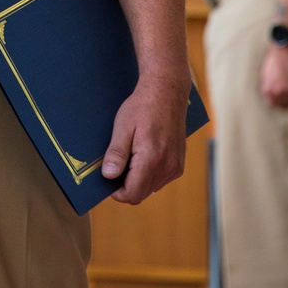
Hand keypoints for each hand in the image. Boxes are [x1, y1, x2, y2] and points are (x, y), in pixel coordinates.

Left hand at [101, 73, 188, 204]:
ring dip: (137, 179)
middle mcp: (167, 167)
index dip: (117, 192)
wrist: (167, 93)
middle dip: (126, 184)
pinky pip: (159, 180)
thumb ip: (117, 153)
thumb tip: (108, 176)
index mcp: (152, 159)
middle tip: (117, 163)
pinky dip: (148, 174)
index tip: (108, 178)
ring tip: (131, 154)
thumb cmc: (142, 107)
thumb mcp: (123, 126)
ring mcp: (175, 167)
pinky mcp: (179, 165)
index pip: (132, 195)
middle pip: (141, 194)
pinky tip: (143, 154)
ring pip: (150, 189)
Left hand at [260, 42, 287, 107]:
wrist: (285, 48)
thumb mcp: (265, 74)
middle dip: (282, 100)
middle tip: (285, 95)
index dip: (274, 100)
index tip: (276, 98)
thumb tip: (269, 96)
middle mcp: (280, 92)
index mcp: (269, 89)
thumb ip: (267, 87)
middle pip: (282, 105)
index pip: (271, 104)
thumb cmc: (274, 59)